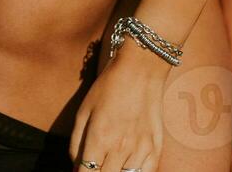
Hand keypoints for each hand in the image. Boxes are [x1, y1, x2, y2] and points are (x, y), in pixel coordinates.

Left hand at [69, 44, 168, 171]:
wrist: (141, 69)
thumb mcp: (84, 110)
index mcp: (99, 138)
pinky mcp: (156, 147)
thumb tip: (75, 166)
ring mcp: (141, 149)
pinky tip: (128, 166)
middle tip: (97, 164)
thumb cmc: (108, 87)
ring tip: (112, 164)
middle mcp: (120, 147)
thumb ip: (76, 142)